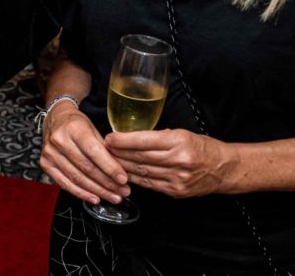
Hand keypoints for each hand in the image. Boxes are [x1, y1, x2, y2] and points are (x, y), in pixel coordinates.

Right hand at [39, 103, 130, 204]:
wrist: (55, 119)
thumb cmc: (77, 124)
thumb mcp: (93, 128)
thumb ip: (104, 149)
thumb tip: (120, 172)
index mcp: (73, 128)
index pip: (93, 151)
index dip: (110, 167)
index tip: (123, 179)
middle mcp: (59, 140)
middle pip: (86, 167)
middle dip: (107, 183)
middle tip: (123, 191)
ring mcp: (50, 153)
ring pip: (77, 178)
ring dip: (98, 191)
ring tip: (114, 197)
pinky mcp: (45, 164)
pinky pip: (65, 183)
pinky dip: (81, 193)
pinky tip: (95, 198)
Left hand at [106, 129, 236, 198]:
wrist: (224, 169)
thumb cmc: (202, 147)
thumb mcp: (181, 133)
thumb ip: (157, 136)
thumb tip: (130, 136)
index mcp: (178, 142)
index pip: (144, 141)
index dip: (123, 140)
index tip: (108, 138)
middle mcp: (178, 161)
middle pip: (140, 157)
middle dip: (118, 153)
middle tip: (102, 149)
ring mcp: (177, 179)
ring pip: (142, 172)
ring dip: (122, 167)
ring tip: (108, 161)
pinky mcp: (176, 192)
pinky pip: (150, 184)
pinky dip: (135, 179)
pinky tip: (124, 174)